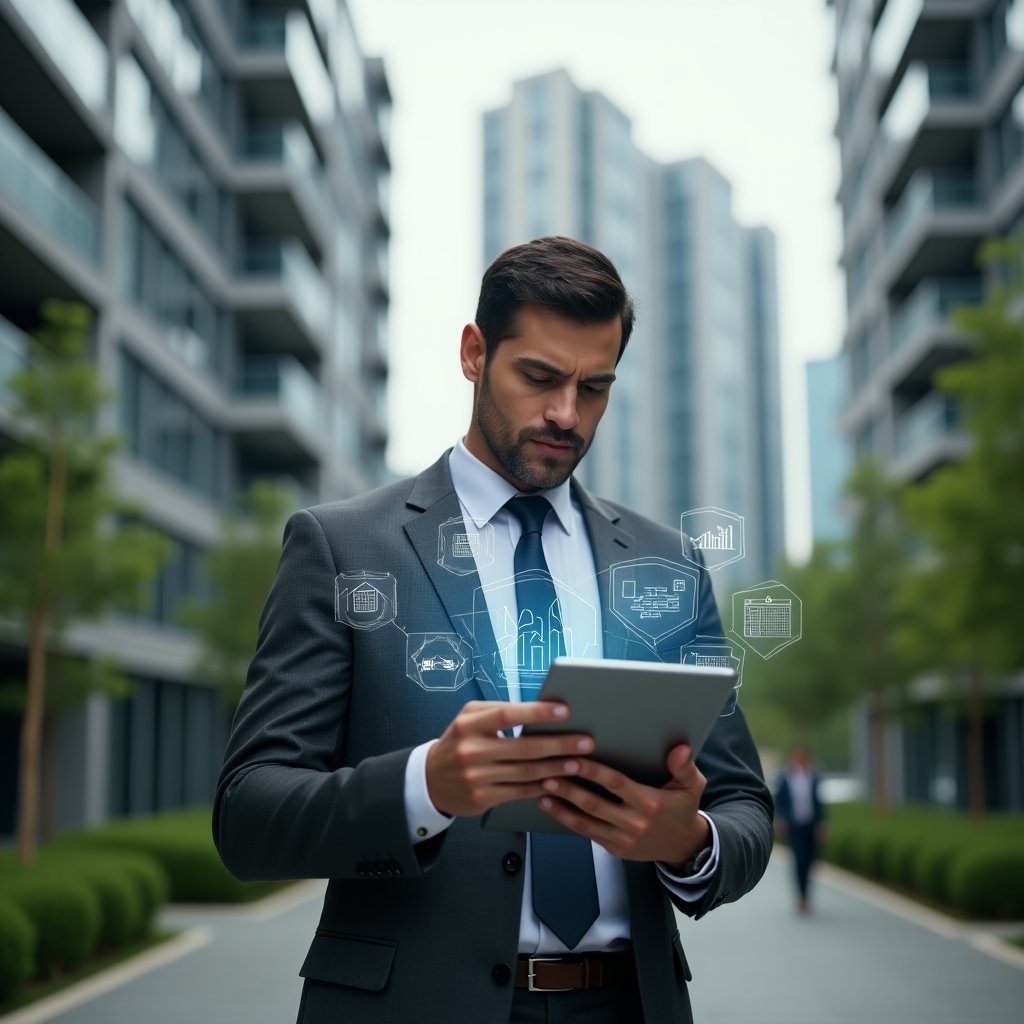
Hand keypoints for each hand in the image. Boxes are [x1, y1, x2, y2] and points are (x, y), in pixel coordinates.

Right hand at [425, 700, 594, 816]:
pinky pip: (519, 791)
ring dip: (557, 768)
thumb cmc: (459, 741)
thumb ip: (499, 712)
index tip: (564, 711)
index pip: (507, 715)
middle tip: (585, 742)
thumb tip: (540, 711)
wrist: (431, 779)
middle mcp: (471, 750)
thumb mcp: (469, 718)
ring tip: (579, 762)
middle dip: (559, 744)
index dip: (537, 712)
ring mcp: (476, 777)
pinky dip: (541, 787)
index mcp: (469, 724)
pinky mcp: (482, 798)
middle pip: (524, 747)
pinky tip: (558, 781)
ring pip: (526, 772)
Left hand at [536, 743, 708, 865]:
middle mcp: (634, 823)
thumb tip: (680, 748)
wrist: (683, 846)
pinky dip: (568, 821)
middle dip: (570, 789)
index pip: (616, 784)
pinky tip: (553, 808)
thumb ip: (684, 767)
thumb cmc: (683, 809)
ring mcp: (623, 839)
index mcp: (650, 803)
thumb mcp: (692, 786)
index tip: (574, 759)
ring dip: (562, 808)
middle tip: (548, 774)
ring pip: (586, 822)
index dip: (593, 772)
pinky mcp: (615, 849)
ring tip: (542, 792)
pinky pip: (588, 834)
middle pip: (595, 804)